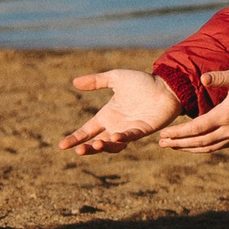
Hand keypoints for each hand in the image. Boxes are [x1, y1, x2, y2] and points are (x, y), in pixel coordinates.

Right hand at [61, 69, 180, 154]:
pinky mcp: (142, 130)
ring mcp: (129, 130)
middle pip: (97, 142)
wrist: (166, 85)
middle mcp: (116, 125)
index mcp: (108, 115)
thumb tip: (74, 82)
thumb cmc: (142, 82)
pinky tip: (114, 137)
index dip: (75, 138)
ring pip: (112, 145)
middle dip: (87, 148)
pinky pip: (129, 137)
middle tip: (77, 151)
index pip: (87, 130)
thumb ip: (96, 81)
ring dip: (103, 147)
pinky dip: (121, 138)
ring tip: (95, 145)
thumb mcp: (116, 78)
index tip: (62, 145)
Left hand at [156, 68, 228, 153]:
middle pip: (198, 142)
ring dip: (188, 148)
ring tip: (173, 147)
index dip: (178, 133)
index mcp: (225, 116)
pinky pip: (217, 147)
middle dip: (178, 143)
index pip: (196, 128)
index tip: (163, 134)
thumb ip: (219, 77)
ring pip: (207, 147)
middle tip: (161, 144)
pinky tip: (195, 147)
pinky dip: (203, 149)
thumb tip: (202, 78)